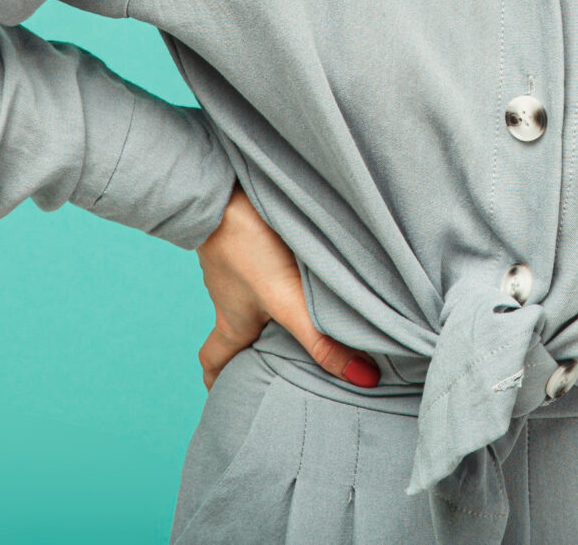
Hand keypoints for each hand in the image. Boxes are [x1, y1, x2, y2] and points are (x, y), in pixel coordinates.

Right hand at [194, 186, 377, 391]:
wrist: (223, 184)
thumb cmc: (245, 246)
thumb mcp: (287, 299)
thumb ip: (322, 338)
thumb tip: (363, 379)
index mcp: (233, 320)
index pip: (214, 360)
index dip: (217, 380)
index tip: (220, 393)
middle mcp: (228, 295)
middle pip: (235, 326)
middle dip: (251, 342)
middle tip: (271, 353)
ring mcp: (231, 262)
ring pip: (247, 290)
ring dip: (267, 299)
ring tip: (300, 303)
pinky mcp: (240, 233)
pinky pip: (254, 257)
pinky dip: (271, 264)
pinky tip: (299, 255)